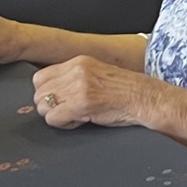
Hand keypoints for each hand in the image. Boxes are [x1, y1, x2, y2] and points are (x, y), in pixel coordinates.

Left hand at [32, 56, 168, 129]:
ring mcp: (79, 86)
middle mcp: (77, 71)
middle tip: (68, 110)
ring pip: (44, 106)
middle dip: (50, 105)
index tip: (60, 100)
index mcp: (79, 61)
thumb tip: (53, 91)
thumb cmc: (127, 91)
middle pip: (39, 92)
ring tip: (75, 116)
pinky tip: (80, 121)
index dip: (47, 93)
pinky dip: (64, 124)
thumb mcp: (97, 75)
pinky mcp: (82, 103)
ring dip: (56, 115)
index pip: (40, 77)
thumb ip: (74, 78)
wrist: (147, 98)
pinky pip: (54, 118)